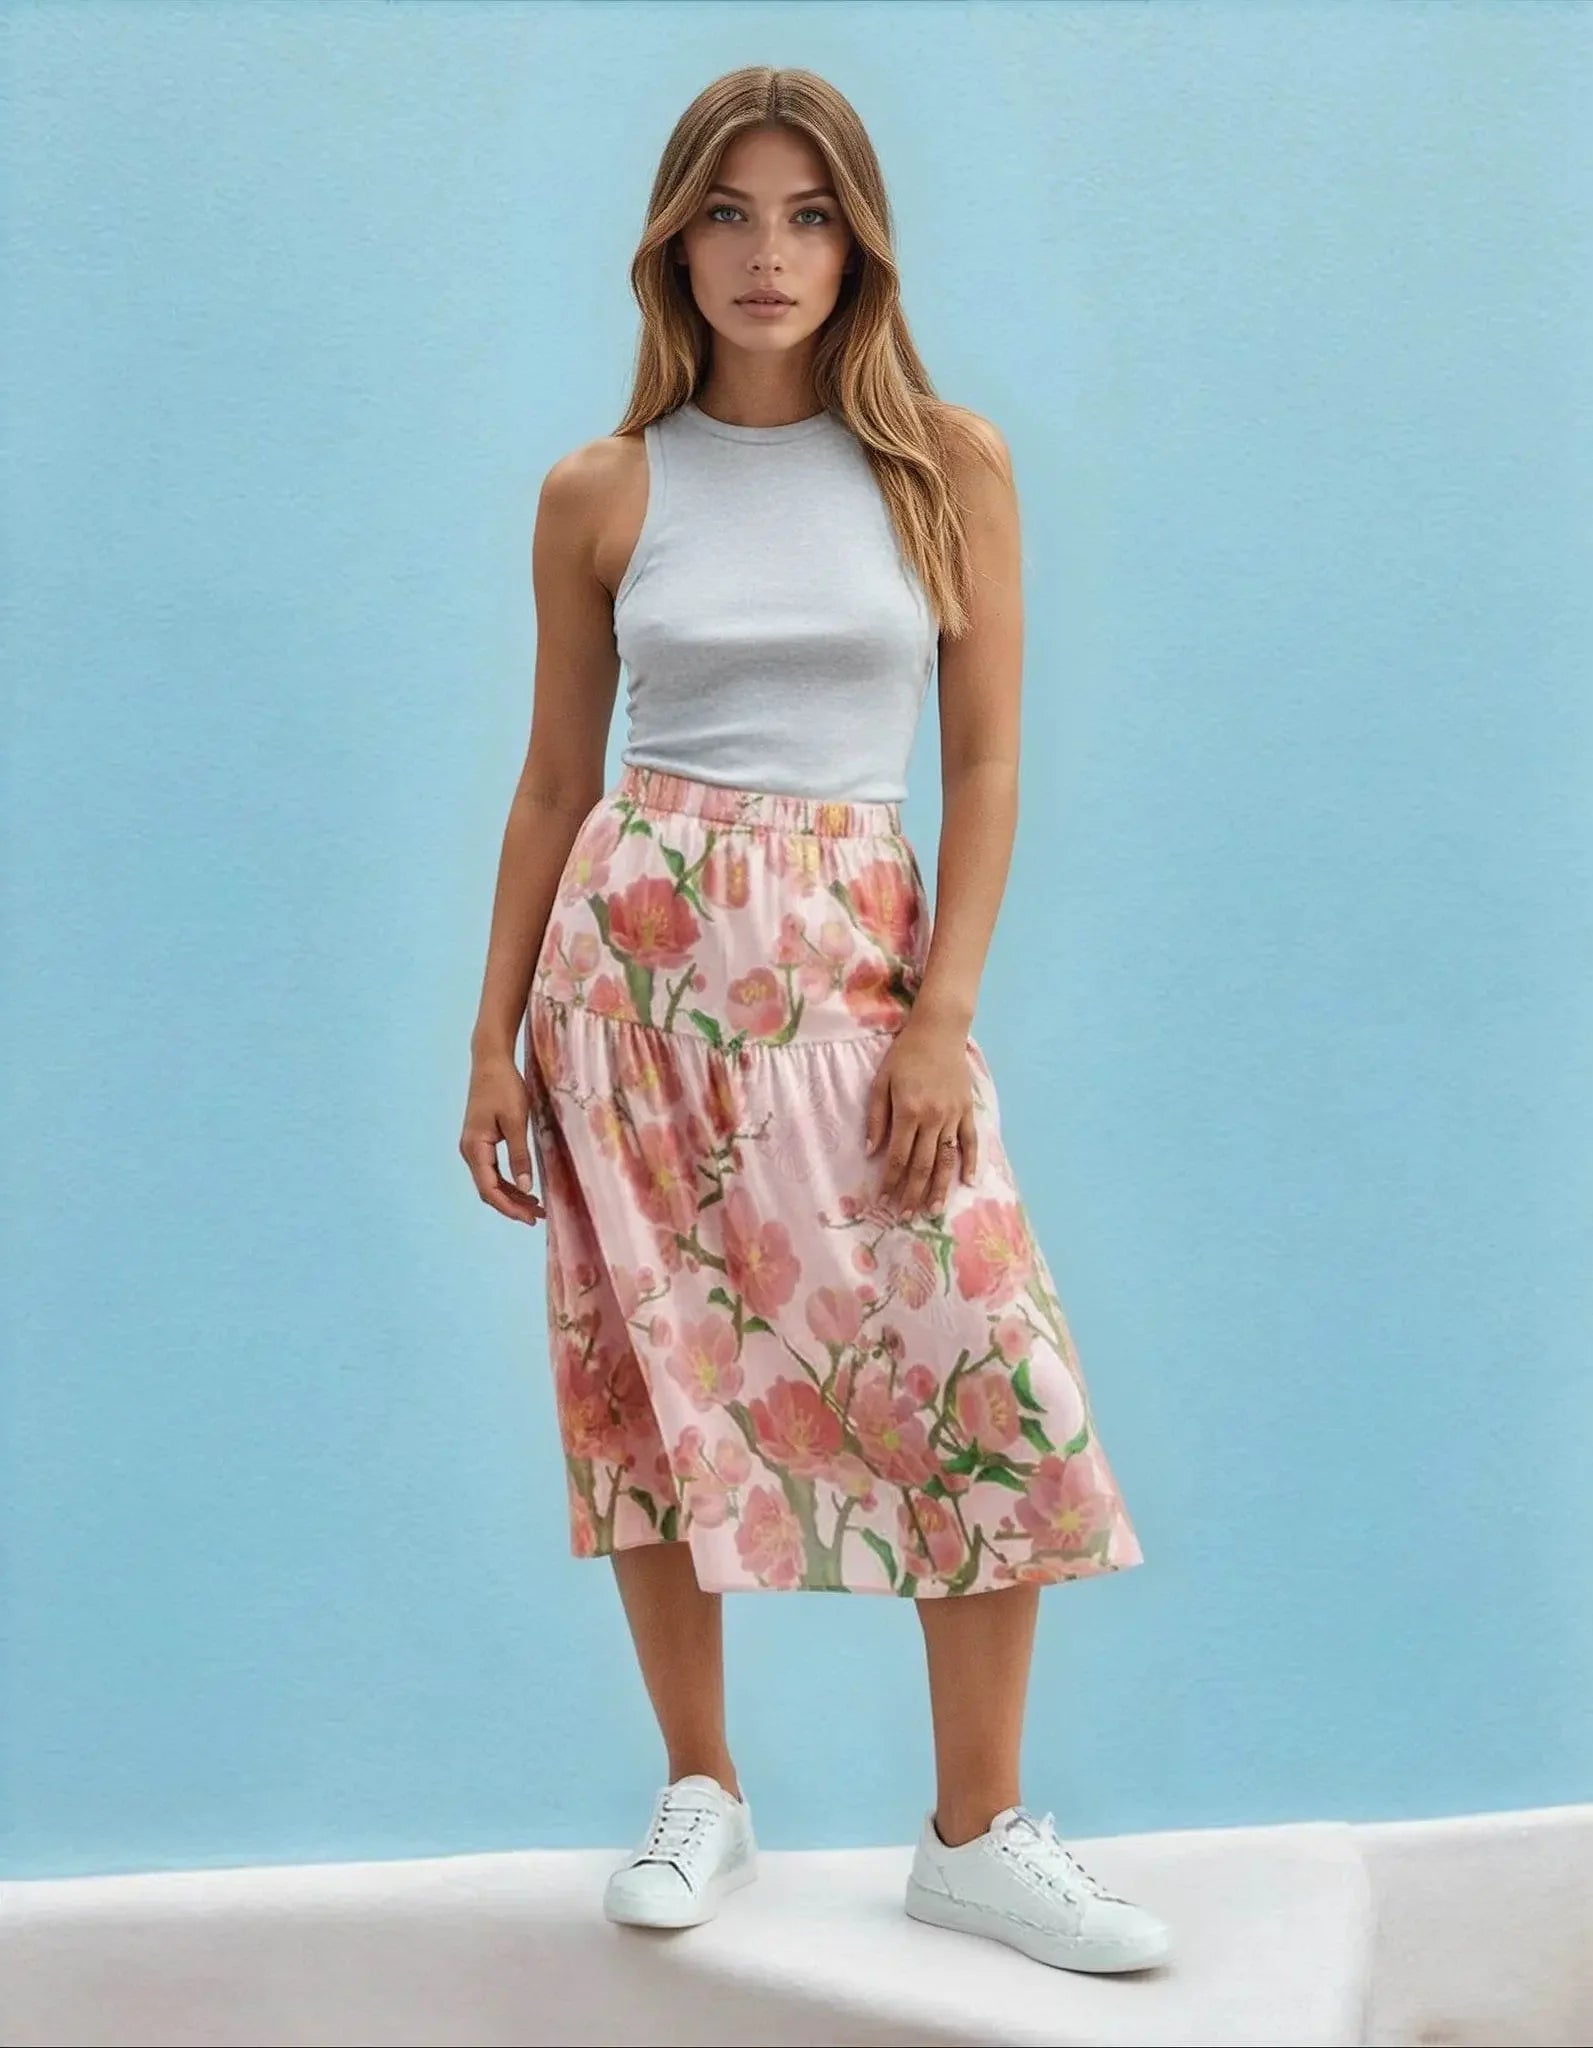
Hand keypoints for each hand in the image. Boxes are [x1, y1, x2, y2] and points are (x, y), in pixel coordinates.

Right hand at [460, 1053, 545, 1224]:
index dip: (509, 1207)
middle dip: (512, 1206)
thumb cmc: (504, 1087)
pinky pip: (493, 1170)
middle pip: (489, 1190)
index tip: (530, 1219)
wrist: (490, 1061)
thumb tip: (527, 1188)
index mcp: (475, 1148)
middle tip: (538, 1217)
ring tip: (536, 1207)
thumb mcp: (516, 1122)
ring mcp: (473, 1147)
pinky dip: (508, 1182)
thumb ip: (520, 1156)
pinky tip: (526, 1188)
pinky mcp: (481, 1141)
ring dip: (512, 1196)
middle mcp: (469, 1151)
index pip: (489, 1189)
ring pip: (491, 1181)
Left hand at [864, 1014, 979, 1218]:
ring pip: (947, 1160)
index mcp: (908, 1111)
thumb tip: (871, 1151)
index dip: (890, 1182)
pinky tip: (968, 1182)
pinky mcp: (967, 1111)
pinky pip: (971, 1142)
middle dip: (912, 1193)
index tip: (883, 1201)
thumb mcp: (881, 1081)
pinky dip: (971, 1163)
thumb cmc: (905, 1054)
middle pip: (922, 1165)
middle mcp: (933, 1118)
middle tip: (905, 1215)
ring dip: (940, 1188)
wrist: (939, 1030)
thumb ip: (877, 1117)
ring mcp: (953, 1116)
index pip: (897, 1157)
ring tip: (933, 1210)